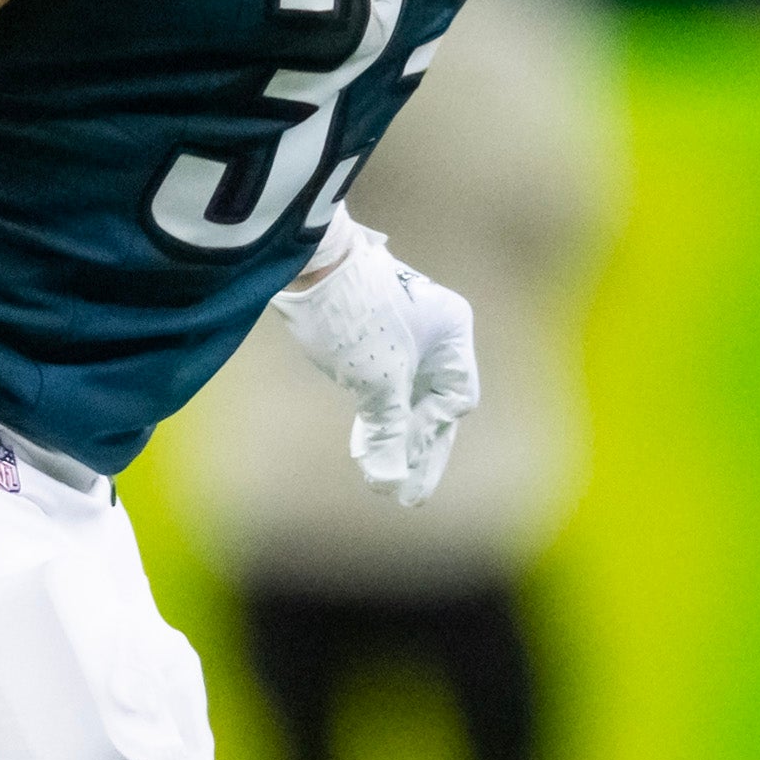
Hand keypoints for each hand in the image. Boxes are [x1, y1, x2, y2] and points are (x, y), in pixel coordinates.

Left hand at [270, 226, 479, 506]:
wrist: (303, 261)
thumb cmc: (352, 315)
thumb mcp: (377, 382)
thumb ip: (389, 434)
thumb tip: (389, 485)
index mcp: (451, 332)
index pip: (456, 399)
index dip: (432, 437)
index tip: (407, 466)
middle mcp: (433, 330)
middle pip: (433, 402)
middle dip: (416, 449)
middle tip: (406, 498)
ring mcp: (401, 330)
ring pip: (405, 395)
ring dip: (391, 434)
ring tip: (376, 476)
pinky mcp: (370, 332)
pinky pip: (382, 382)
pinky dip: (374, 413)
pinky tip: (361, 442)